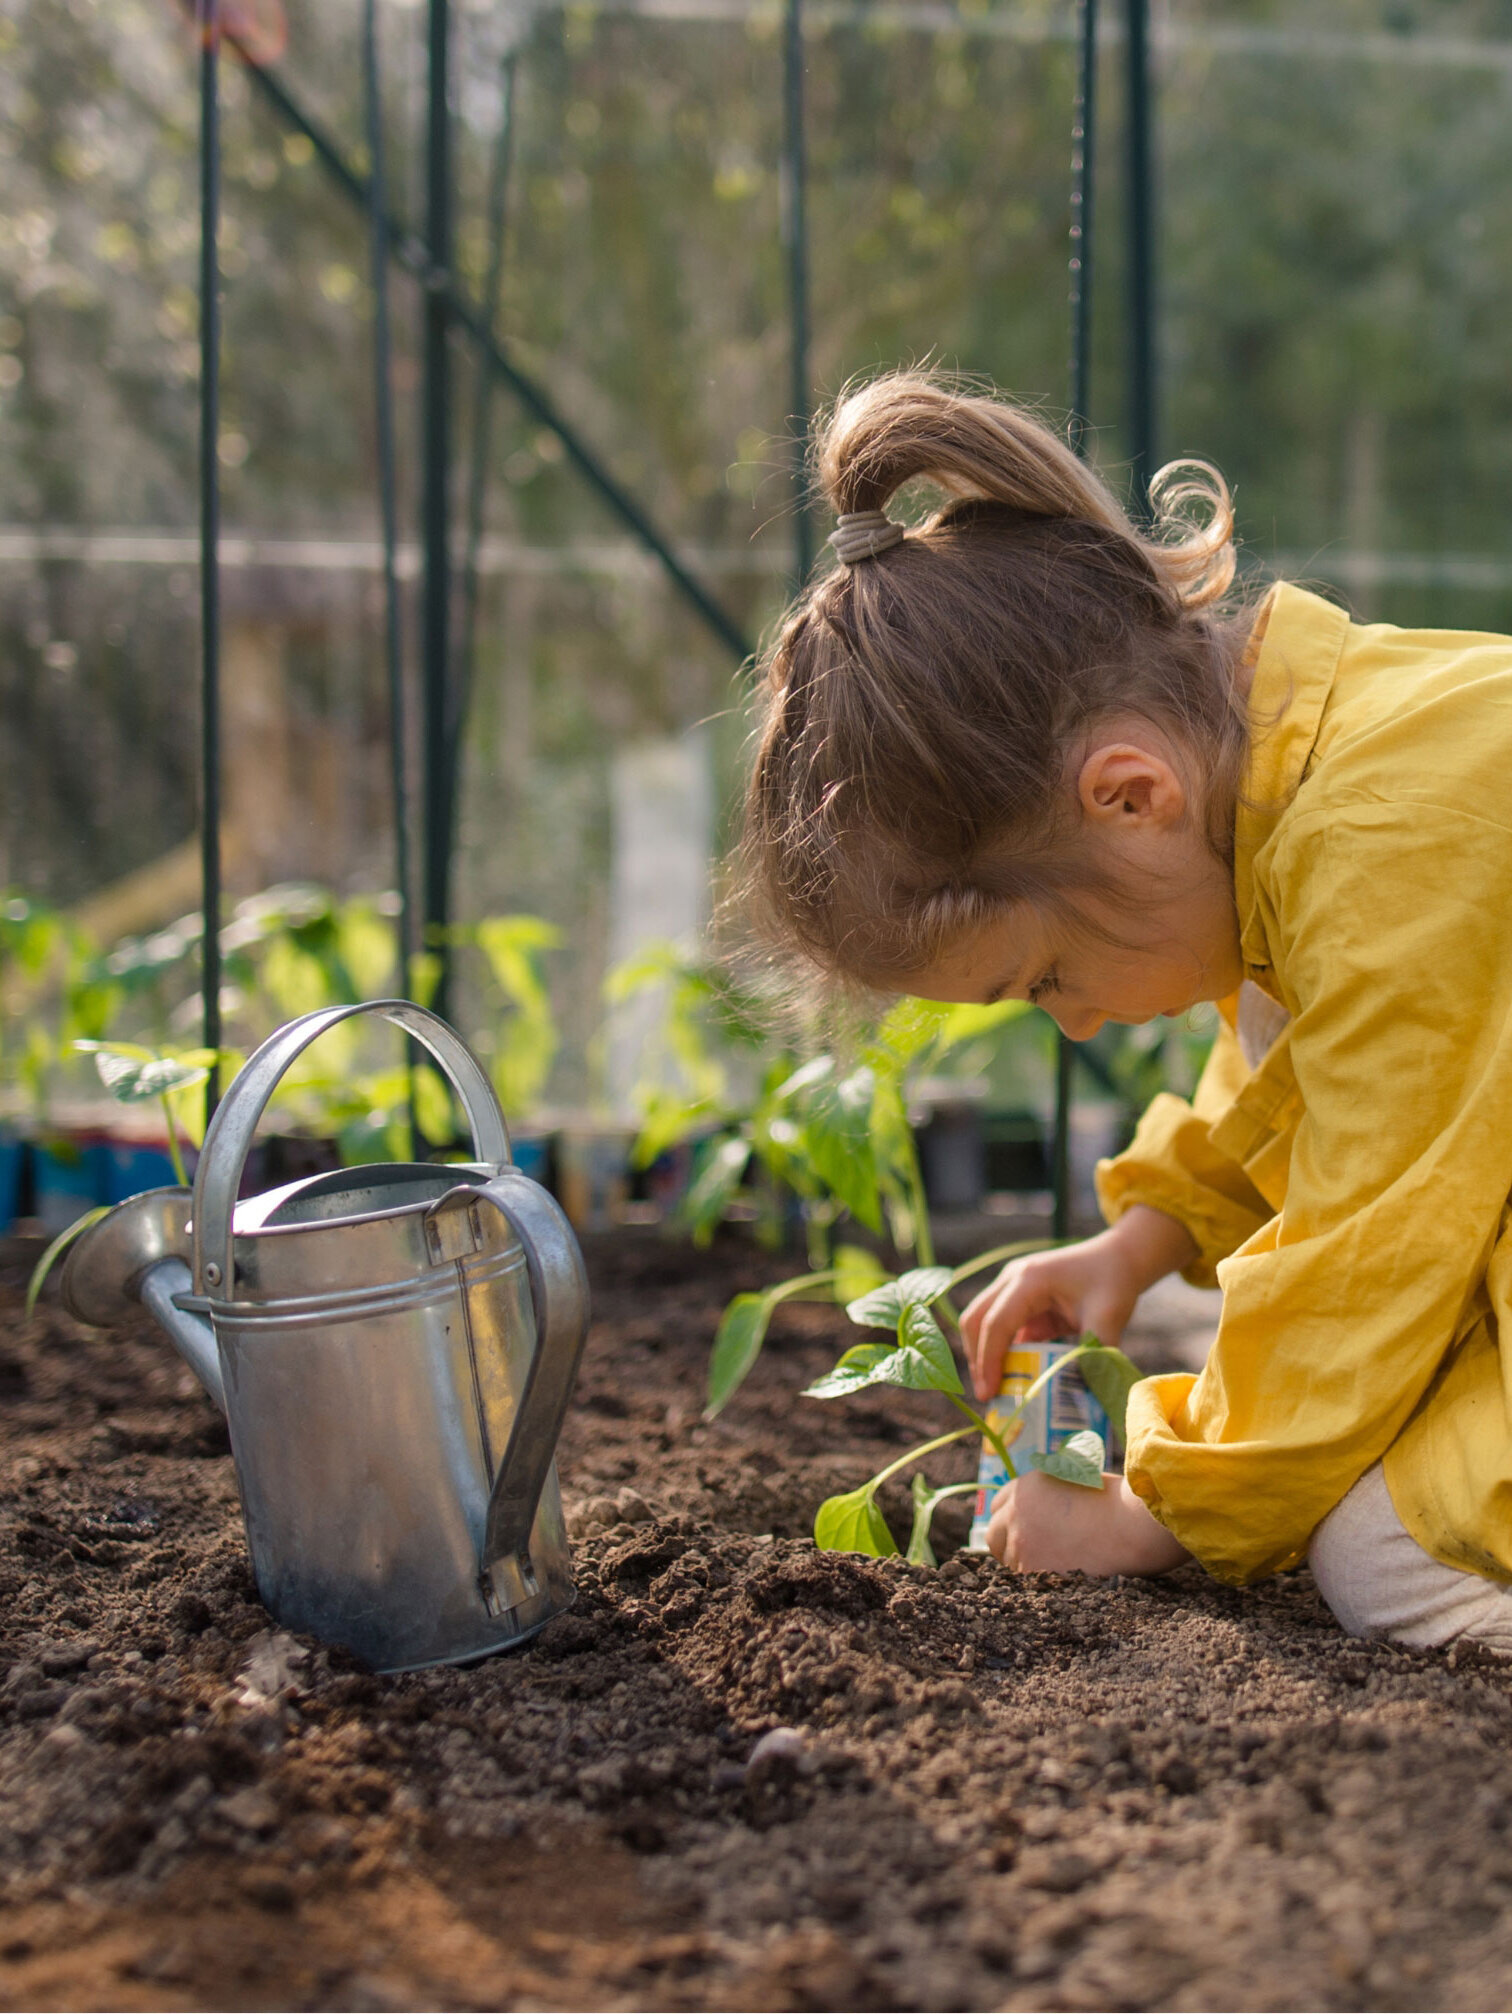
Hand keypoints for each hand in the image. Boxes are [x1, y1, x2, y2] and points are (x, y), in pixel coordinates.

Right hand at [960, 1204, 1197, 1402]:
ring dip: (984, 1356)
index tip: (989, 1393)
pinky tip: (1013, 1377)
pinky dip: (1002, 1352)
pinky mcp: (1019, 1300)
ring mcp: (1012, 1287)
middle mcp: (1012, 1279)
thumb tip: (1085, 1397)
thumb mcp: (1108, 1317)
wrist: (1119, 1257)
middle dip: (977, 1359)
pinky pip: (1000, 1328)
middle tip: (987, 1395)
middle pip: (975, 1320)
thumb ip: (1094, 1355)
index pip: (996, 1323)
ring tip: (995, 1390)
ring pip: (981, 1323)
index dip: (989, 1360)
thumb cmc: (1113, 1280)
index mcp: (1029, 1280)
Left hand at [985, 1470, 1189, 1576]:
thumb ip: (1045, 1496)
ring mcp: (1021, 1543)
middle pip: (993, 1535)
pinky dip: (1037, 1583)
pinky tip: (1058, 1580)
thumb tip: (1037, 1510)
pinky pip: (1024, 1582)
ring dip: (1025, 1564)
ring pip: (1009, 1562)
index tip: (1022, 1530)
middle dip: (1007, 1543)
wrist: (1132, 1525)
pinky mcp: (1032, 1571)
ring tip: (1054, 1566)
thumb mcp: (1072, 1482)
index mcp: (1024, 1488)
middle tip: (1029, 1553)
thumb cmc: (1114, 1502)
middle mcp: (1015, 1513)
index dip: (1011, 1519)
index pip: (998, 1507)